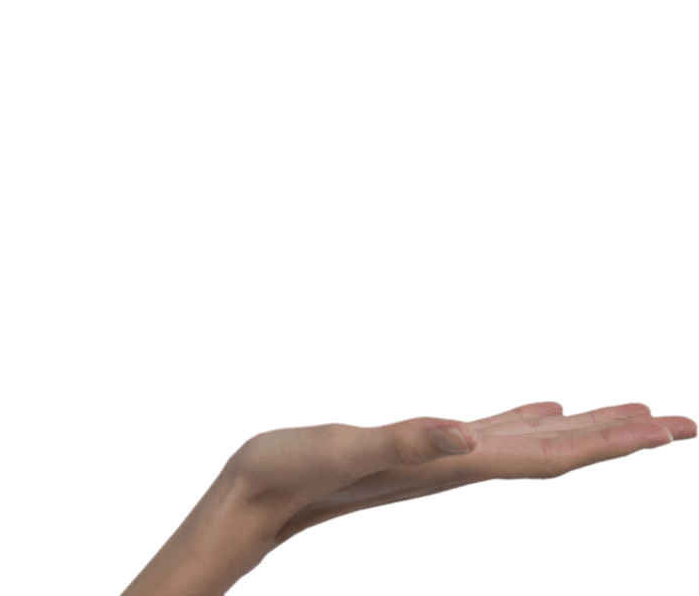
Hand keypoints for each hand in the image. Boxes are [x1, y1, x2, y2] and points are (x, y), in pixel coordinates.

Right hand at [224, 400, 697, 546]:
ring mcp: (437, 462)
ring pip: (528, 445)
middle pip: (555, 455)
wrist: (256, 499)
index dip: (609, 442)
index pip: (546, 457)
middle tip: (683, 425)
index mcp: (449, 465)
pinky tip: (538, 413)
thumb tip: (469, 434)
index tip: (667, 429)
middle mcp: (455, 467)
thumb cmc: (291, 472)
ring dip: (583, 432)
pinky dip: (525, 421)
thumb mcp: (345, 449)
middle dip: (620, 439)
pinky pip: (489, 434)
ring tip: (630, 418)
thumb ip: (405, 441)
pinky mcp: (415, 453)